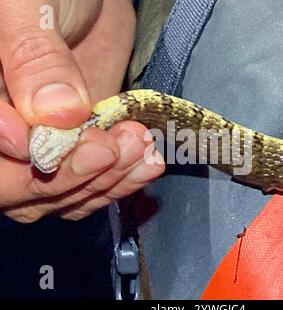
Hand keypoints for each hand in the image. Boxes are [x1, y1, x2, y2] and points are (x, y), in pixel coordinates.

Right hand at [0, 0, 164, 222]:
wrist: (89, 3)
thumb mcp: (33, 6)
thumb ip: (35, 56)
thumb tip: (55, 115)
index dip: (14, 155)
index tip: (56, 142)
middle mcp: (6, 131)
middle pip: (16, 186)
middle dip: (69, 174)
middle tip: (111, 148)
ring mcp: (42, 147)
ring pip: (58, 194)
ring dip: (102, 182)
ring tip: (138, 151)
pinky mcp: (78, 151)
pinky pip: (90, 185)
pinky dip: (119, 182)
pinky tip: (145, 165)